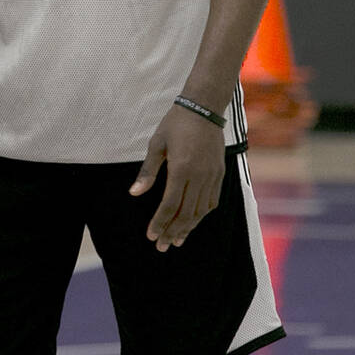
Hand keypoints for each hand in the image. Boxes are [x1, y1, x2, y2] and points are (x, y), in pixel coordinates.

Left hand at [129, 105, 224, 251]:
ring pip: (201, 211)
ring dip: (188, 228)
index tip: (151, 236)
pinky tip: (193, 222)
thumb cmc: (175, 124)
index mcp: (181, 169)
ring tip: (177, 240)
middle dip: (172, 232)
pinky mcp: (220, 174)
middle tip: (162, 246)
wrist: (204, 108)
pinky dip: (202, 215)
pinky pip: (212, 202)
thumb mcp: (156, 144)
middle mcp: (199, 176)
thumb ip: (148, 171)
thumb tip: (134, 193)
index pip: (170, 205)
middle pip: (186, 213)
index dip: (160, 222)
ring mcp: (212, 176)